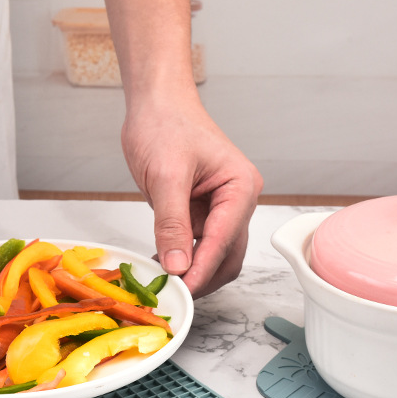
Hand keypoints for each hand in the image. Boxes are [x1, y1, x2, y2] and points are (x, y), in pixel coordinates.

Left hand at [122, 92, 262, 298]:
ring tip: (164, 283)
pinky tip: (162, 265)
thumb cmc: (165, 124)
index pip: (224, 239)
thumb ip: (172, 223)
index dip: (202, 269)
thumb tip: (178, 266)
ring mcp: (222, 208)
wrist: (156, 103)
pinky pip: (197, 245)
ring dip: (193, 271)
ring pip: (215, 254)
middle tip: (173, 295)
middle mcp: (238, 201)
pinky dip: (183, 259)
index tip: (182, 290)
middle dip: (203, 277)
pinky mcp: (203, 212)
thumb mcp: (165, 176)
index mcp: (241, 187)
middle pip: (228, 255)